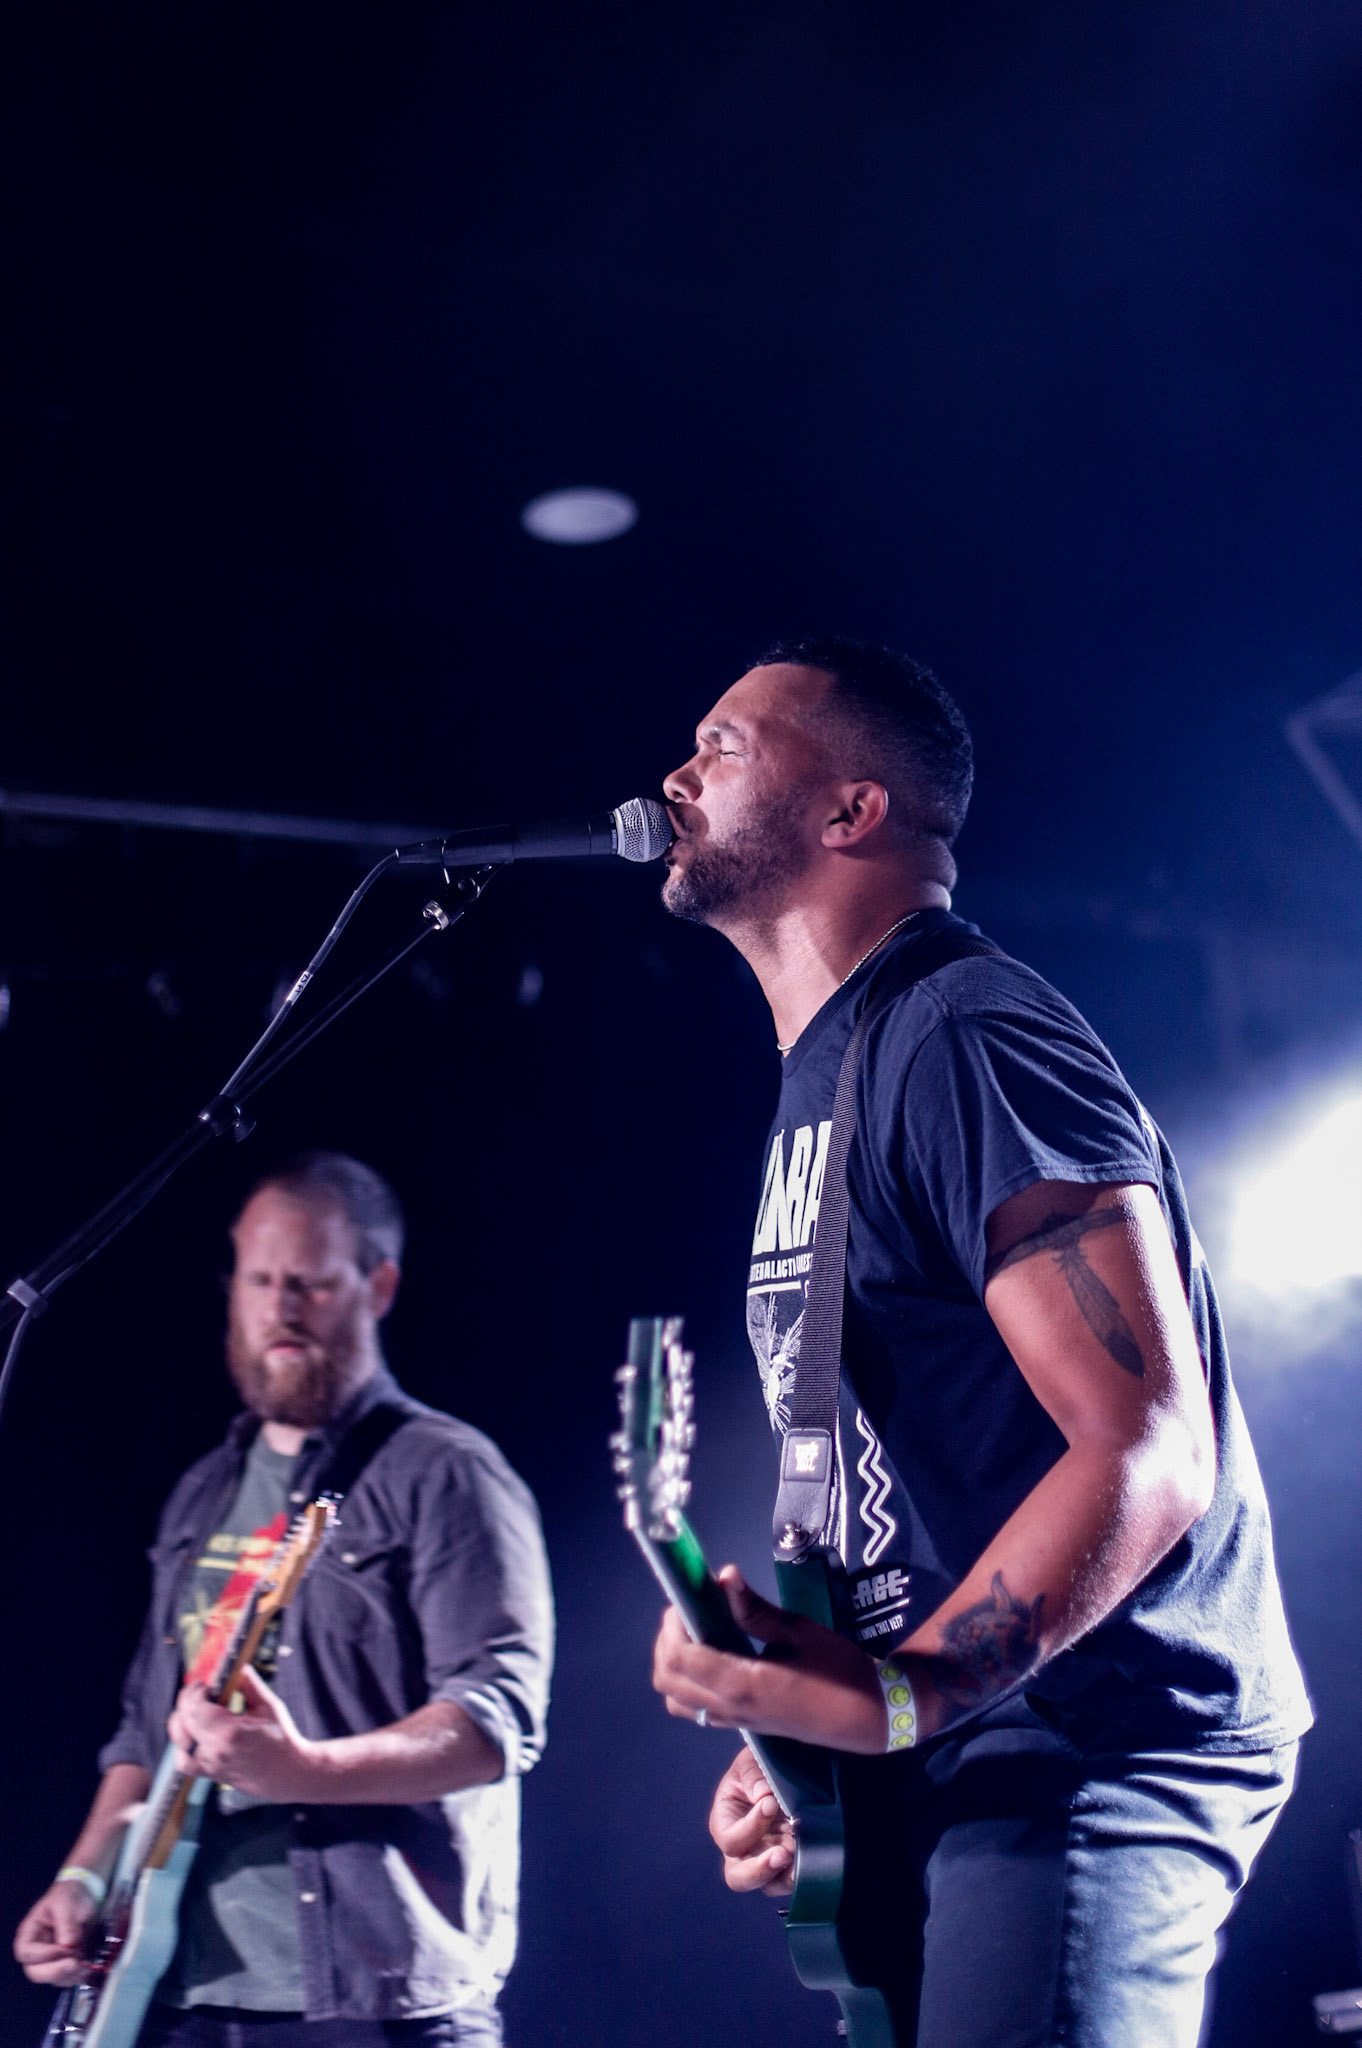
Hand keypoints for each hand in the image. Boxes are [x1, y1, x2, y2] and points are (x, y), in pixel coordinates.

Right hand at [13, 1879, 97, 1984]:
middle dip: (56, 1971)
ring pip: (53, 1979)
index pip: (26, 1952)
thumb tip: (69, 1946)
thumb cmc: (68, 1897)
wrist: (83, 1896)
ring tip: (85, 1965)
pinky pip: (67, 1978)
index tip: (65, 1948)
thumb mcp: (66, 1904)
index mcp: (29, 1933)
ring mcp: (50, 1961)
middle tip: (75, 1963)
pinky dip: (78, 1976)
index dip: (43, 1955)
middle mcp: (36, 1951)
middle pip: (35, 1972)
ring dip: (70, 1976)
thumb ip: (67, 1924)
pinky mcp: (65, 1965)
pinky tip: (89, 1967)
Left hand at [169, 1667, 330, 1801]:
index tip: (206, 1683)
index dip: (196, 1691)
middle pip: (185, 1720)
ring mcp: (211, 1764)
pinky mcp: (210, 1773)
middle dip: (188, 1699)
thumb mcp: (269, 1706)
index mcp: (230, 1732)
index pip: (196, 1707)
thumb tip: (237, 1666)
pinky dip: (181, 1747)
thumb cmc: (281, 1738)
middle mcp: (216, 1750)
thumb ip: (250, 1684)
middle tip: (200, 1689)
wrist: (288, 1773)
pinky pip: (184, 1762)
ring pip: (179, 1740)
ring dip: (182, 1720)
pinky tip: (193, 1735)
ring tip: (195, 1709)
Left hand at [651, 1566, 886, 1751]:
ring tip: (699, 1631)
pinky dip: (690, 1680)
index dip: (672, 1625)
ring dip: (675, 1664)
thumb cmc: (839, 1670)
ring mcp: (734, 1721)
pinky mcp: (743, 1724)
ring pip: (677, 1699)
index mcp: (741, 1685)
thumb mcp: (799, 1631)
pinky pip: (697, 1708)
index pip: (679, 1658)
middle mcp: (729, 1708)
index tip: (688, 1597)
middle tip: (690, 1611)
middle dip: (667, 1641)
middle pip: (667, 1681)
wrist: (868, 1716)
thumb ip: (755, 1609)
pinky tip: (715, 1653)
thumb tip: (723, 1575)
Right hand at [709, 1745, 795, 1896]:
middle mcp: (742, 1848)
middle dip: (759, 1870)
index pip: (731, 1838)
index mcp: (725, 1822)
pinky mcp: (788, 1863)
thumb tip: (763, 1795)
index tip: (771, 1804)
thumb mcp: (750, 1761)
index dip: (750, 1826)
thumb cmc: (759, 1766)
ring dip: (783, 1875)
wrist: (786, 1769)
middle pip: (739, 1876)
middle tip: (782, 1854)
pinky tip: (811, 1863)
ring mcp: (765, 1858)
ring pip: (768, 1885)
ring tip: (799, 1858)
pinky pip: (791, 1879)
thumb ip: (752, 1774)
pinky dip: (800, 1875)